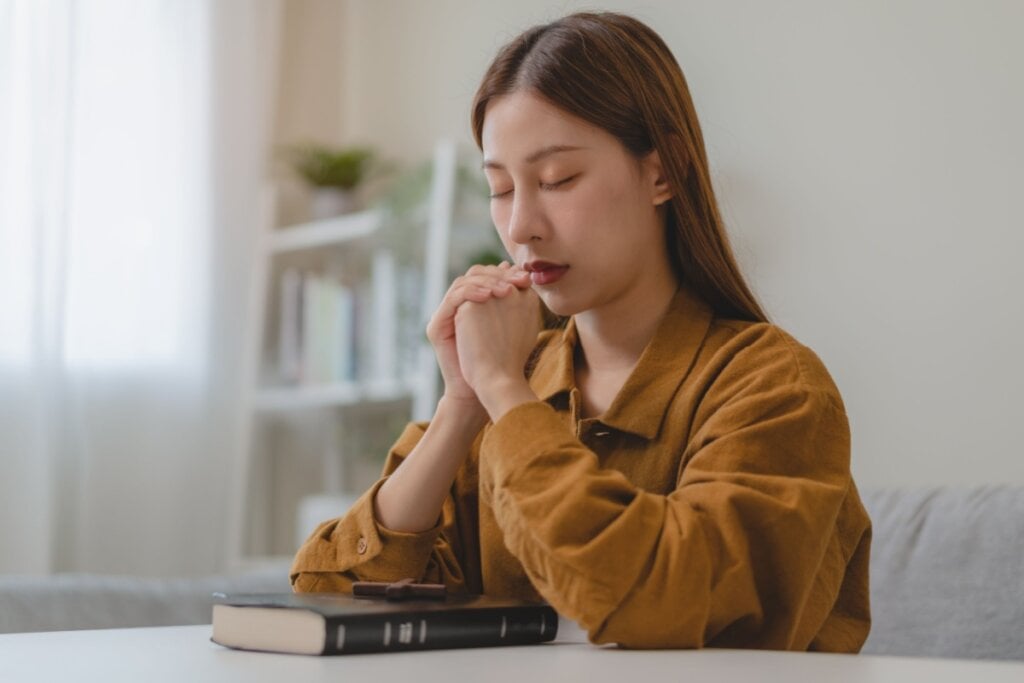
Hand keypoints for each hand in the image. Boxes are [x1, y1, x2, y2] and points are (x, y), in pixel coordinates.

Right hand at [426, 263, 530, 408]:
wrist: (488, 385)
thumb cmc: (504, 356)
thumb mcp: (513, 320)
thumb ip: (514, 298)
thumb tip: (523, 273)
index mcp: (473, 303)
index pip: (485, 275)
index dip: (504, 272)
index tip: (525, 278)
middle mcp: (457, 306)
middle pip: (472, 275)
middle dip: (496, 275)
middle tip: (515, 281)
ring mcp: (444, 315)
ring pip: (462, 283)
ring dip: (486, 283)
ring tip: (505, 291)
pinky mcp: (436, 326)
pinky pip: (452, 299)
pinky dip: (471, 293)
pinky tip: (488, 297)